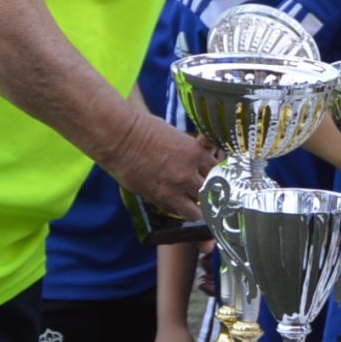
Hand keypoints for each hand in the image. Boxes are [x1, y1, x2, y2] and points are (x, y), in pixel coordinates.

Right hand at [102, 107, 215, 222]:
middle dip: (209, 194)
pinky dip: (176, 209)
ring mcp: (174, 189)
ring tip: (191, 204)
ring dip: (195, 209)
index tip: (216, 179)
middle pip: (211, 194)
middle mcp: (189, 174)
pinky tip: (173, 202)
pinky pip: (175, 211)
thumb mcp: (177, 136)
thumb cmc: (146, 130)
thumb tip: (202, 157)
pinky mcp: (158, 198)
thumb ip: (192, 150)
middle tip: (205, 194)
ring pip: (196, 211)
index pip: (220, 172)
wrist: (120, 138)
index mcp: (196, 153)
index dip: (218, 177)